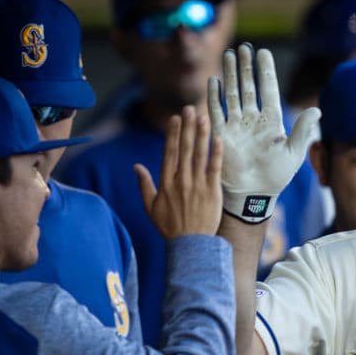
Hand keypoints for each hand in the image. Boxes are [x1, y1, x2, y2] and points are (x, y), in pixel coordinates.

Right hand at [135, 106, 223, 238]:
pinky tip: (218, 140)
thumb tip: (136, 166)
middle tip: (190, 109)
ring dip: (201, 135)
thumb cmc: (170, 228)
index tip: (175, 119)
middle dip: (187, 128)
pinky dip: (216, 154)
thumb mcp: (151, 207)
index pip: (169, 153)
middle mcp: (181, 181)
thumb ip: (144, 185)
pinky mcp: (212, 192)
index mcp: (166, 183)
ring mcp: (197, 186)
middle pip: (184, 149)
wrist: (190, 245)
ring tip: (204, 118)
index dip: (172, 134)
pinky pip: (214, 169)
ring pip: (199, 155)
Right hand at [208, 43, 320, 222]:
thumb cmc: (276, 176)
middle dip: (245, 67)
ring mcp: (236, 125)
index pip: (268, 89)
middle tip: (244, 47)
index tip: (263, 53)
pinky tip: (213, 80)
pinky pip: (216, 110)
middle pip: (248, 86)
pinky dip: (214, 96)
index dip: (265, 71)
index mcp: (271, 121)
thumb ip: (303, 130)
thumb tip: (317, 110)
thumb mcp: (294, 152)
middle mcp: (253, 119)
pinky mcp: (221, 134)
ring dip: (230, 75)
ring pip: (232, 93)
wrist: (253, 194)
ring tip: (229, 55)